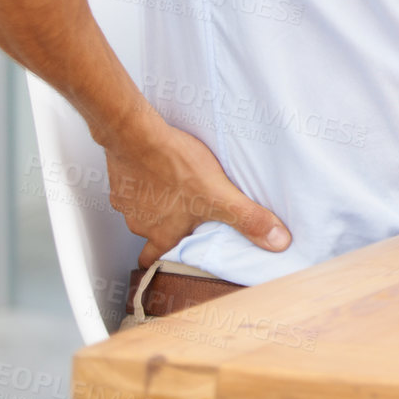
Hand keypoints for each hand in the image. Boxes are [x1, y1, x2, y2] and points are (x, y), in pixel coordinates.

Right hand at [106, 114, 291, 268]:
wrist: (138, 135)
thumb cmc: (176, 166)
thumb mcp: (221, 195)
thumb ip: (249, 219)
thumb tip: (278, 242)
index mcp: (163, 234)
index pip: (154, 261)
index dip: (165, 262)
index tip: (175, 260)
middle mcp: (141, 224)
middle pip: (151, 236)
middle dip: (165, 230)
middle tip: (182, 220)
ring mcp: (127, 202)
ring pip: (143, 211)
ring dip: (157, 204)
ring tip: (177, 190)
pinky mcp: (120, 180)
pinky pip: (132, 188)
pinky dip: (145, 183)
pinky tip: (160, 171)